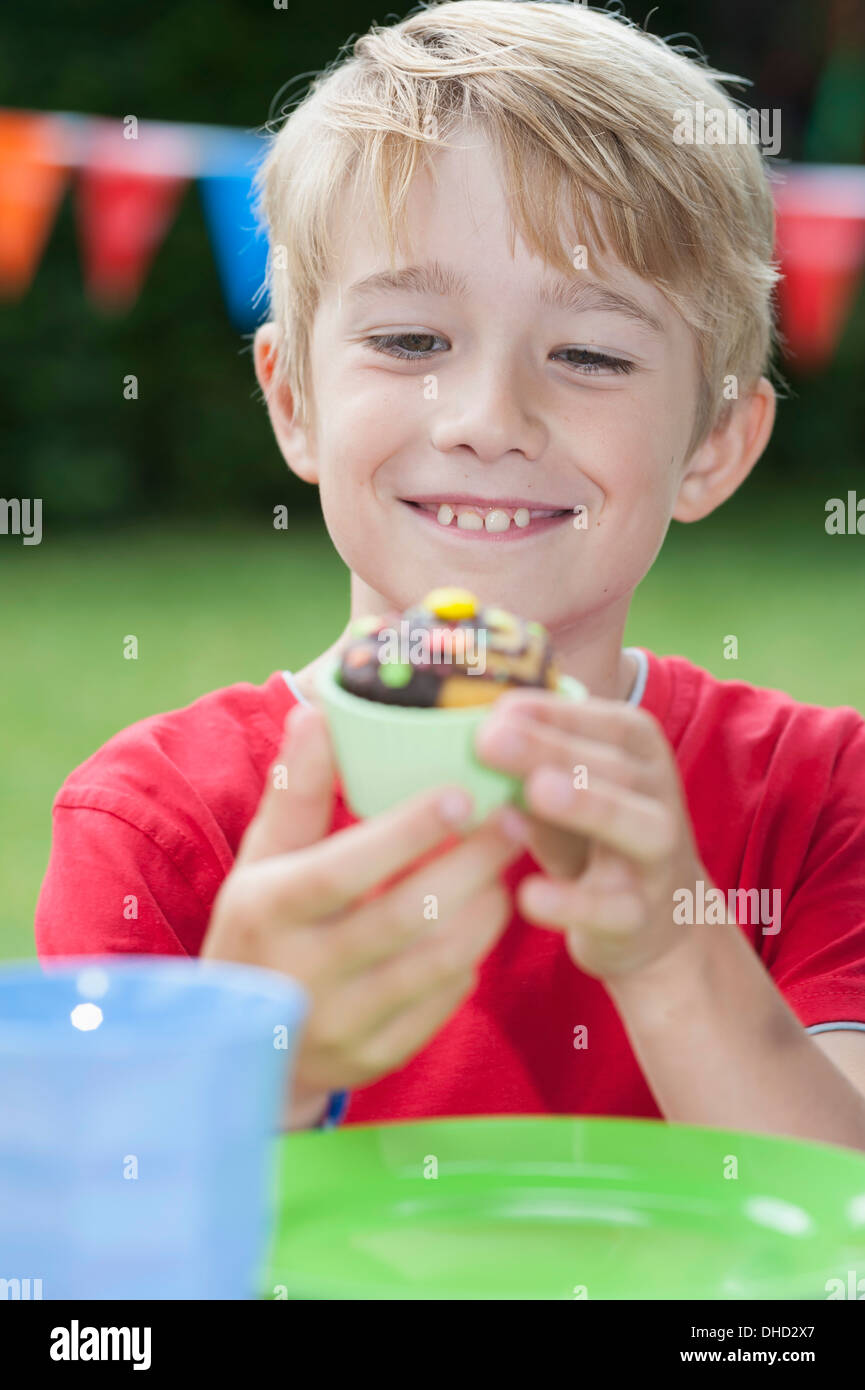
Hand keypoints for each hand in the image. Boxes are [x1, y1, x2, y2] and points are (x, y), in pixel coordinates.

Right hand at [202, 702, 526, 1125]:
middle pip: (405, 915)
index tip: (460, 794)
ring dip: (484, 911)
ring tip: (504, 870)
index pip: (344, 869)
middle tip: (513, 822)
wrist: (242, 1050)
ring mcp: (342, 1023)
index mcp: (268, 911)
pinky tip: (479, 922)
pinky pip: (443, 1003)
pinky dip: (469, 958)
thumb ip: (294, 792)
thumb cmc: (258, 929)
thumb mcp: (261, 860)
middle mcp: (302, 973)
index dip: (405, 832)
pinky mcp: (375, 1058)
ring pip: (438, 963)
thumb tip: (315, 711)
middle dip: (471, 865)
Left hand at [475, 689, 705, 980]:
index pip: (600, 722)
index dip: (549, 715)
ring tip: (536, 791)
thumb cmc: (592, 835)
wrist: (652, 915)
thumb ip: (530, 766)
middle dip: (552, 750)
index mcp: (638, 750)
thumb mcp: (564, 791)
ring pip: (639, 827)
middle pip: (614, 768)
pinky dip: (572, 903)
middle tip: (492, 740)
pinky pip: (612, 909)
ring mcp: (658, 858)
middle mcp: (659, 795)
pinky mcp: (641, 915)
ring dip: (589, 806)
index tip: (493, 713)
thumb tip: (478, 738)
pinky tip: (529, 895)